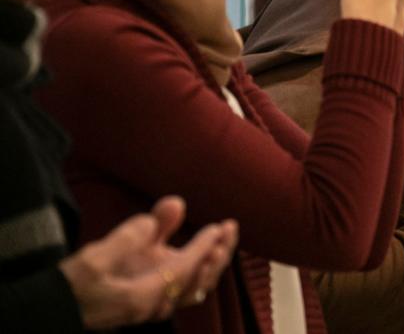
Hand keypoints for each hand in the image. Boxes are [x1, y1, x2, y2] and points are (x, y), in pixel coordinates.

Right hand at [59, 196, 237, 329]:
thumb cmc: (73, 285)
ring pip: (195, 287)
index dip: (205, 247)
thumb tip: (167, 210)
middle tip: (231, 227)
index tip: (219, 226)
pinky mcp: (148, 301)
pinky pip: (183, 289)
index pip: (186, 268)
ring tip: (223, 237)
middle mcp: (156, 304)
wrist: (53, 311)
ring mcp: (154, 305)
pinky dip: (198, 270)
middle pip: (200, 281)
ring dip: (212, 262)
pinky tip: (203, 254)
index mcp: (145, 295)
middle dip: (219, 254)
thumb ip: (131, 235)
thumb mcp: (96, 257)